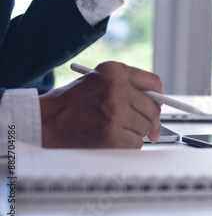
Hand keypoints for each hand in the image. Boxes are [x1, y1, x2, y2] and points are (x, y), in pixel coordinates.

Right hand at [39, 61, 161, 147]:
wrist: (47, 120)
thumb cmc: (72, 101)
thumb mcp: (99, 79)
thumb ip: (127, 84)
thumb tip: (157, 102)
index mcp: (115, 71)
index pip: (154, 82)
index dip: (159, 96)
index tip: (159, 105)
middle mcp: (117, 88)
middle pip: (153, 108)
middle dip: (152, 120)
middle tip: (150, 126)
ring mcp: (114, 111)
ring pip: (146, 127)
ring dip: (138, 132)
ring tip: (119, 128)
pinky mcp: (111, 133)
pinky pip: (136, 142)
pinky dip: (129, 144)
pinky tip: (114, 137)